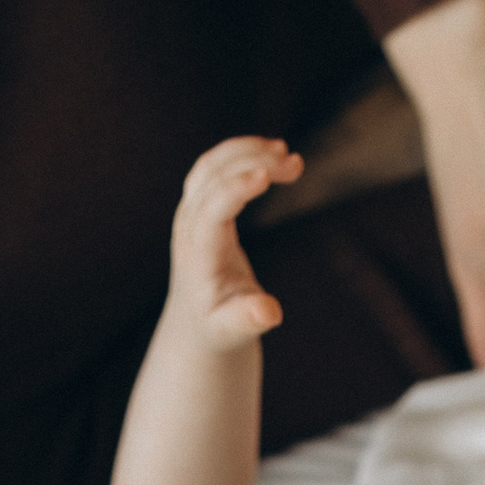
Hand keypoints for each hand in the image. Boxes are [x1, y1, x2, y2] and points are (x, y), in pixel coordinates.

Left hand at [166, 136, 302, 348]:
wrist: (196, 322)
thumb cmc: (218, 327)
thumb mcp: (232, 332)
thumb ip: (247, 320)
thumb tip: (268, 312)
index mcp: (198, 255)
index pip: (211, 211)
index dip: (235, 189)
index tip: (267, 174)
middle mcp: (188, 226)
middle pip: (212, 178)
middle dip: (253, 163)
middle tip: (296, 164)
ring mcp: (189, 212)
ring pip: (212, 165)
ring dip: (248, 151)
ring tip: (288, 155)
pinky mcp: (198, 205)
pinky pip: (214, 166)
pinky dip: (242, 153)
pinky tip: (272, 153)